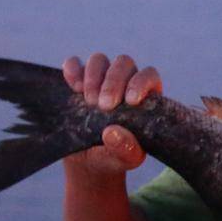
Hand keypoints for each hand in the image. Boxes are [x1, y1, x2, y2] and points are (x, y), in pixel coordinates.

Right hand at [61, 52, 160, 176]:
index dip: (140, 83)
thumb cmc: (116, 156)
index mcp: (146, 96)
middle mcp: (126, 81)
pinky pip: (74, 64)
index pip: (149, 76)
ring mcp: (101, 79)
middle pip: (123, 64)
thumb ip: (126, 149)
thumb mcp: (125, 158)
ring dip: (93, 76)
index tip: (130, 101)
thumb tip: (113, 132)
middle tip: (103, 106)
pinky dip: (72, 70)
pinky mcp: (77, 81)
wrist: (91, 160)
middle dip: (113, 82)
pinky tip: (73, 87)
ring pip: (100, 60)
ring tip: (88, 101)